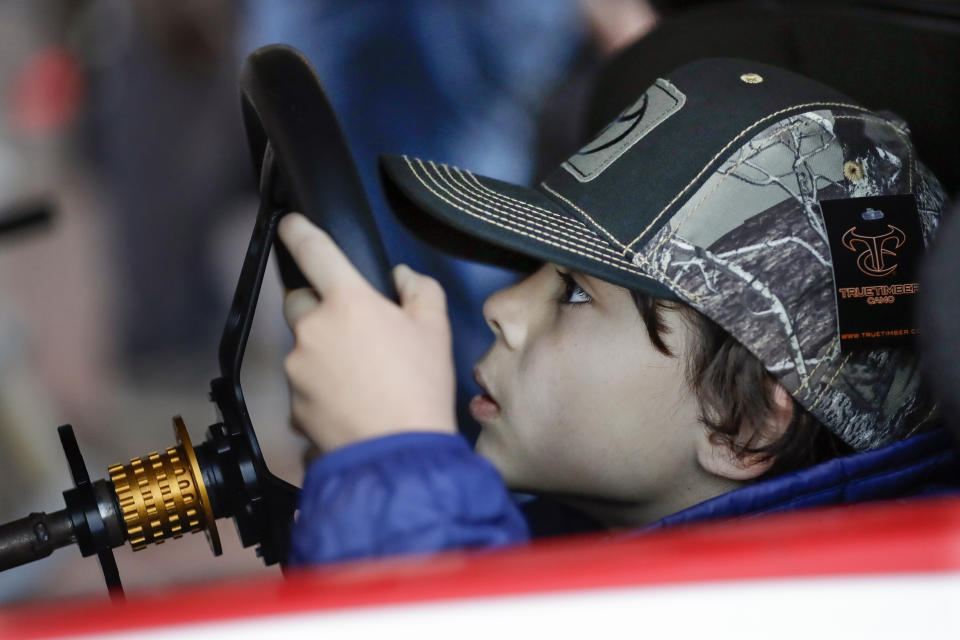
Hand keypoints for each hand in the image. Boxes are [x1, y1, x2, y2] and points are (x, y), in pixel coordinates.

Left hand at [278, 213, 455, 452]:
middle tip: (351, 330)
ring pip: (302, 348)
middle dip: (317, 307)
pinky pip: (303, 386)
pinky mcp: (292, 404)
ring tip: (359, 379)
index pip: (313, 251)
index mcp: (348, 301)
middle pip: (299, 302)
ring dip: (321, 354)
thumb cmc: (420, 387)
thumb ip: (419, 290)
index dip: (298, 231)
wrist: (397, 453)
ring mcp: (297, 368)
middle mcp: (313, 329)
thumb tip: (401, 278)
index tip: (290, 224)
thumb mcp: (435, 330)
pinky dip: (319, 389)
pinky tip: (348, 404)